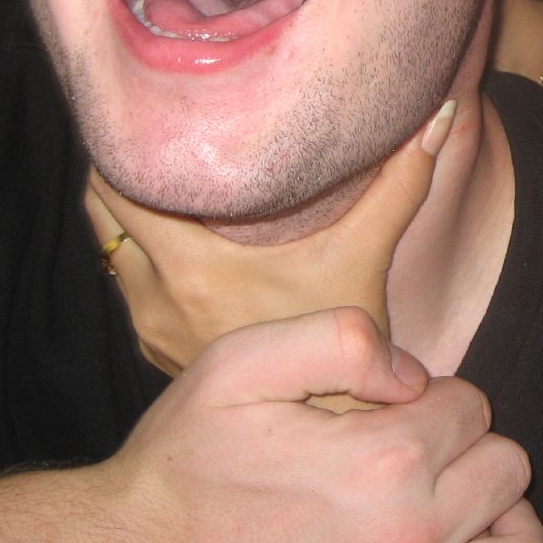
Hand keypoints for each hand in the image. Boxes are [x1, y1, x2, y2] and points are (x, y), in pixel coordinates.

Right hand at [80, 307, 542, 542]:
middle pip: (507, 469)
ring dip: (508, 523)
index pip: (470, 406)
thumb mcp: (241, 363)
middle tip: (417, 452)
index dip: (434, 396)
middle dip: (470, 448)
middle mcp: (406, 541)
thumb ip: (343, 338)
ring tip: (464, 509)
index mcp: (378, 462)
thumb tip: (416, 375)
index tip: (387, 410)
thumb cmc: (183, 464)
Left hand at [86, 100, 456, 378]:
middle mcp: (156, 297)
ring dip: (126, 210)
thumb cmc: (337, 350)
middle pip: (100, 209)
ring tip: (158, 173)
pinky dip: (141, 254)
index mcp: (194, 268)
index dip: (119, 142)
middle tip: (146, 128)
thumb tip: (442, 113)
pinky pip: (129, 285)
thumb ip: (402, 184)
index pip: (117, 187)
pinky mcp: (156, 347)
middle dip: (116, 164)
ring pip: (111, 248)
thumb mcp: (365, 259)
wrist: (313, 436)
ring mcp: (151, 327)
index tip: (140, 106)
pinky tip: (176, 237)